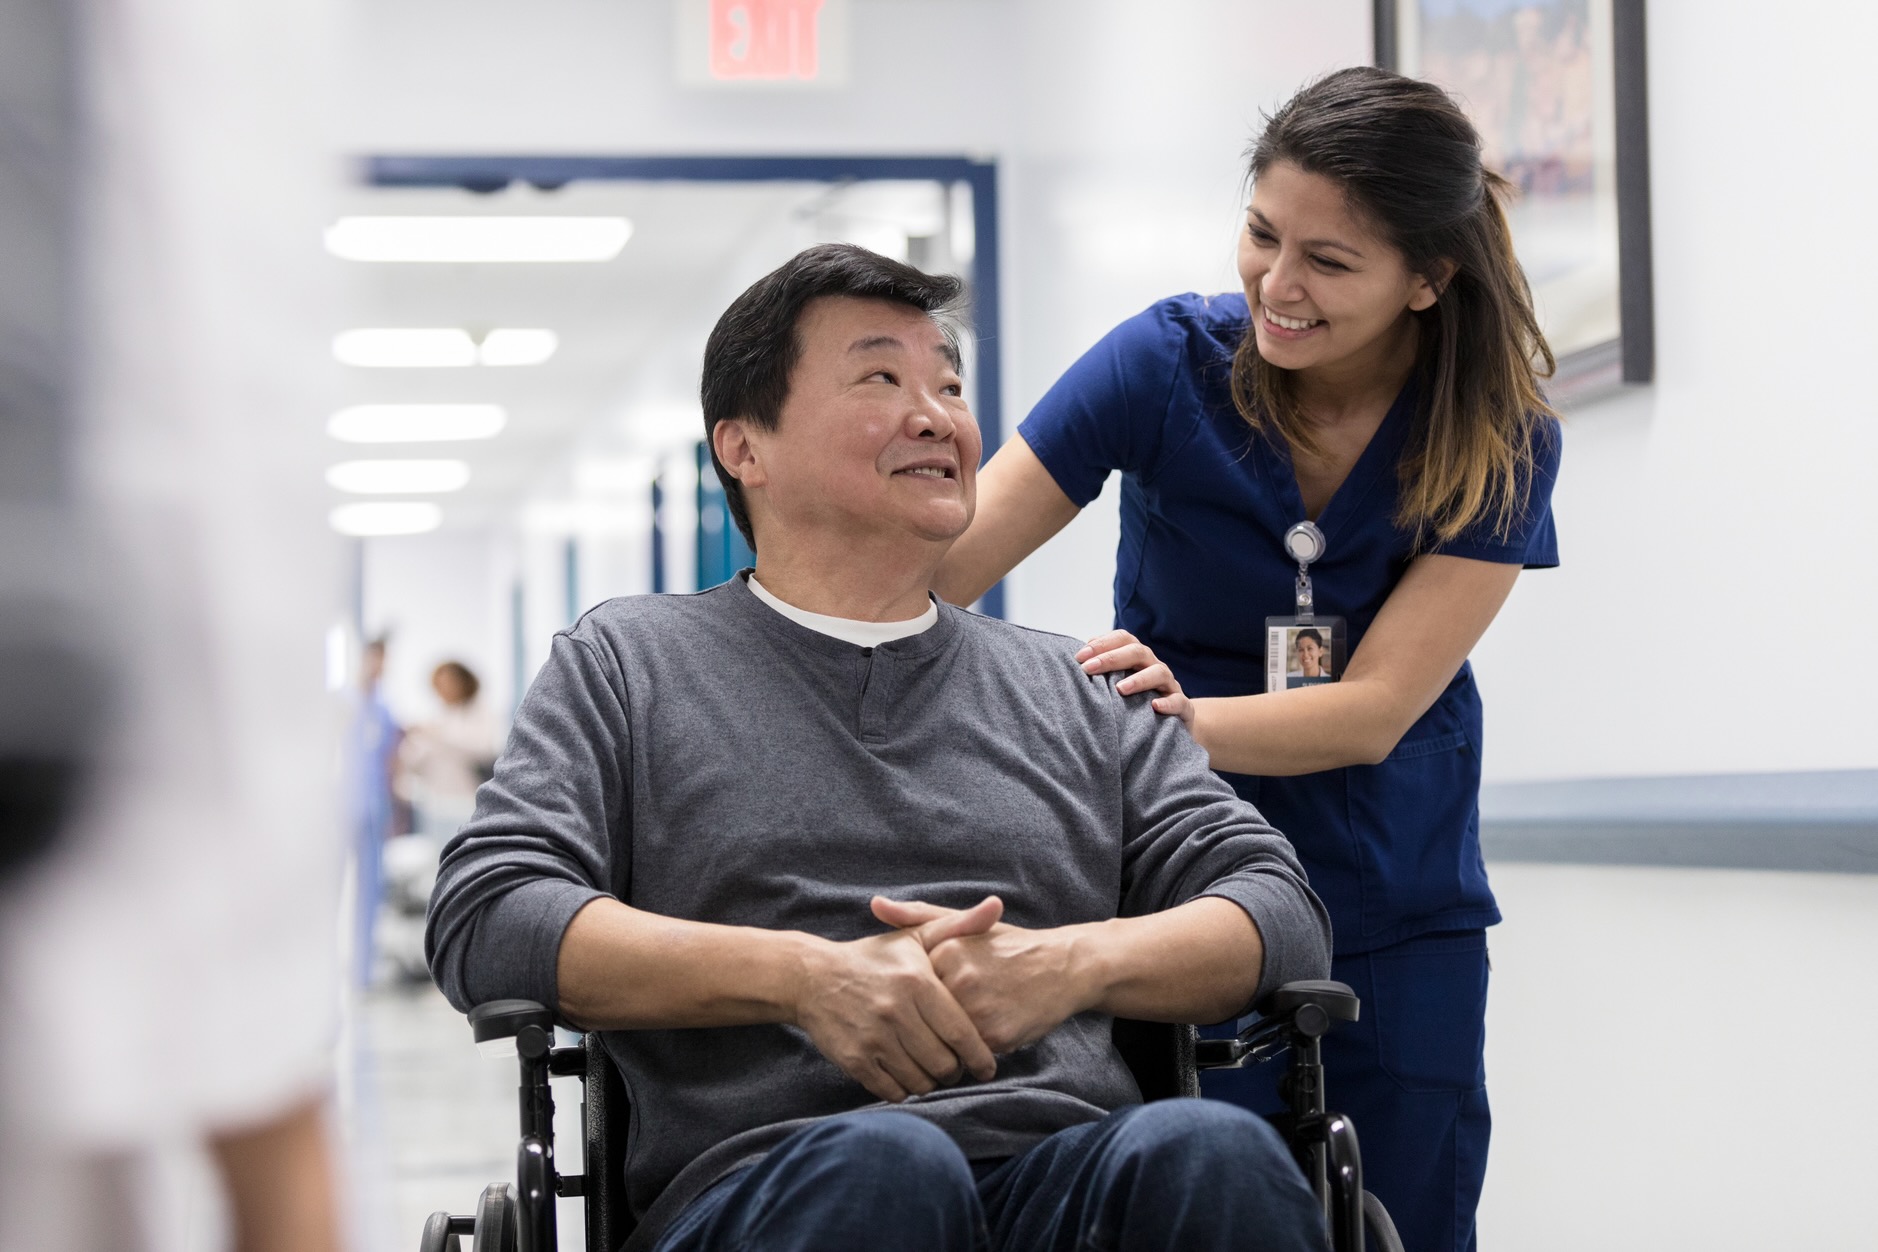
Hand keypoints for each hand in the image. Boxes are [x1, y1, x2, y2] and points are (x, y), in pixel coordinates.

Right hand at [793, 897, 1001, 1102]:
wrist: (812, 976)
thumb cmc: (874, 959)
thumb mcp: (916, 936)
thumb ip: (960, 925)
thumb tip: (997, 905)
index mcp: (917, 982)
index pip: (962, 1033)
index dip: (980, 1057)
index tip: (987, 1066)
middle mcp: (896, 1011)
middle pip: (944, 1063)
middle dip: (955, 1071)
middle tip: (955, 1066)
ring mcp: (873, 1037)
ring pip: (920, 1081)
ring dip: (930, 1082)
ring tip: (930, 1070)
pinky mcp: (854, 1059)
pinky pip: (892, 1091)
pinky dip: (903, 1088)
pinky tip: (904, 1074)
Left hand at [870, 896, 1092, 1053]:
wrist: (1062, 967)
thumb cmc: (1007, 947)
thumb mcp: (965, 925)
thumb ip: (917, 916)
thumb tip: (875, 904)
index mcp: (947, 950)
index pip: (913, 987)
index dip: (922, 995)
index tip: (934, 992)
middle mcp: (959, 979)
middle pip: (926, 1015)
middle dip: (932, 1021)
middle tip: (952, 1013)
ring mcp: (978, 1009)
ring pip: (944, 1039)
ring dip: (950, 1040)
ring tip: (969, 1023)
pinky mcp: (995, 1035)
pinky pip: (969, 1054)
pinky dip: (974, 1049)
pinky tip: (989, 1031)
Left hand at [1075, 631, 1192, 724]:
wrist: (1175, 723)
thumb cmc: (1138, 701)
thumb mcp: (1119, 684)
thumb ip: (1101, 671)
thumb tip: (1072, 661)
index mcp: (1138, 658)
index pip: (1123, 639)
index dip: (1102, 643)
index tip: (1079, 656)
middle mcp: (1154, 667)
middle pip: (1138, 652)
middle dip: (1112, 658)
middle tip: (1088, 669)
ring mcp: (1170, 686)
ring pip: (1159, 673)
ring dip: (1138, 679)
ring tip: (1119, 689)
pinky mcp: (1183, 708)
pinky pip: (1179, 702)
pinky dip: (1168, 703)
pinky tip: (1154, 707)